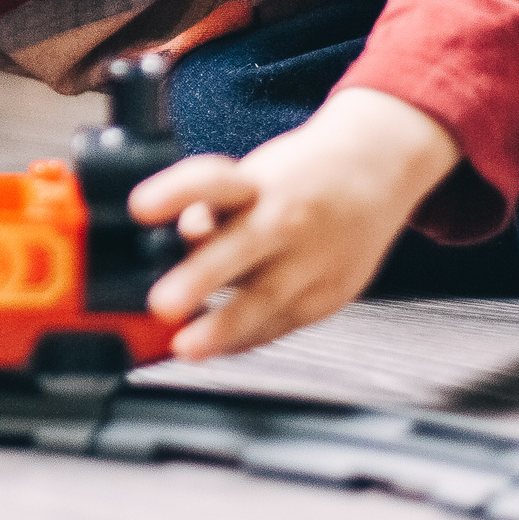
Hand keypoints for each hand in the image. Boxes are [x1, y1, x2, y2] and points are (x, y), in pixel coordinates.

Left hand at [127, 87, 461, 359]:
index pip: (212, 182)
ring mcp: (312, 260)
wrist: (378, 170)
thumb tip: (172, 244)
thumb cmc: (301, 175)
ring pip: (265, 300)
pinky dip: (246, 339)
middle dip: (199, 277)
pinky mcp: (330, 294)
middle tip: (163, 303)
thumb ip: (211, 209)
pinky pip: (281, 324)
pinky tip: (217, 349)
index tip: (140, 207)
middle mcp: (287, 219)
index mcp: (259, 184)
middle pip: (240, 247)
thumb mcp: (252, 176)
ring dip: (223, 329)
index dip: (175, 193)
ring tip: (187, 348)